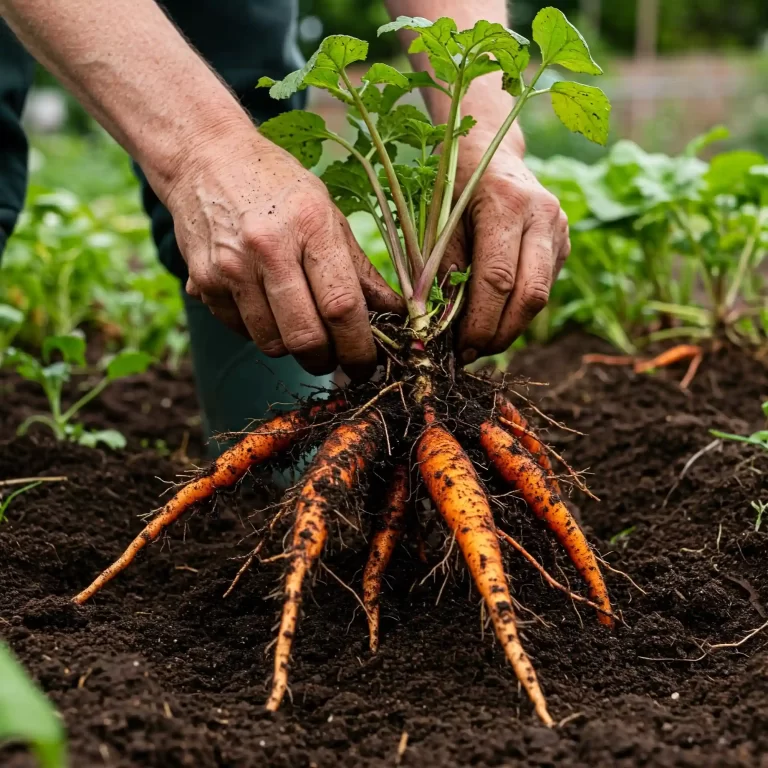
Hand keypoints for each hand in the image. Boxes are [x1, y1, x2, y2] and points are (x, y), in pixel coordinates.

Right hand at [165, 124, 403, 379]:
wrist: (206, 157)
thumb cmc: (279, 186)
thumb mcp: (328, 215)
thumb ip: (360, 270)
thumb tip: (397, 313)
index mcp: (311, 226)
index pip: (341, 306)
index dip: (359, 347)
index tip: (367, 364)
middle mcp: (268, 247)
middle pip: (305, 337)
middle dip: (325, 360)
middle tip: (334, 357)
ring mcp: (231, 266)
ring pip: (271, 343)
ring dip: (292, 348)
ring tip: (299, 325)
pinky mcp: (203, 281)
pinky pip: (241, 332)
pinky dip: (260, 332)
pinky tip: (266, 307)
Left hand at [446, 137, 569, 362]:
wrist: (491, 151)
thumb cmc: (454, 185)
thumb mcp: (438, 220)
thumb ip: (441, 269)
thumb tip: (440, 324)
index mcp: (508, 204)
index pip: (498, 279)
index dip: (480, 322)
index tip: (458, 348)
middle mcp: (543, 215)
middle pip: (530, 295)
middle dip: (500, 334)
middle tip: (470, 354)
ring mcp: (559, 229)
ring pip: (540, 297)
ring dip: (509, 328)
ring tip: (477, 343)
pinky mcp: (563, 243)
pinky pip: (541, 288)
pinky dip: (516, 311)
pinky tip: (492, 318)